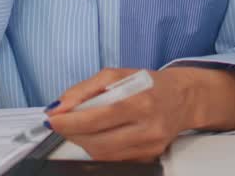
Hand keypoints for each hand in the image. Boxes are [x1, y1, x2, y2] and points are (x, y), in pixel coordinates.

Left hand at [45, 68, 201, 161]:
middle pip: (99, 141)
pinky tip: (96, 135)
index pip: (99, 117)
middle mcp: (148, 127)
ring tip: (77, 127)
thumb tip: (60, 107)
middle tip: (60, 123)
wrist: (181, 99)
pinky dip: (98, 148)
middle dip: (72, 133)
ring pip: (104, 154)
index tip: (53, 118)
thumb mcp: (115, 75)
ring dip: (82, 142)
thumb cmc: (148, 84)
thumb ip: (85, 89)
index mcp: (141, 101)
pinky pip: (114, 159)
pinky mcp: (148, 157)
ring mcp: (149, 146)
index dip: (71, 121)